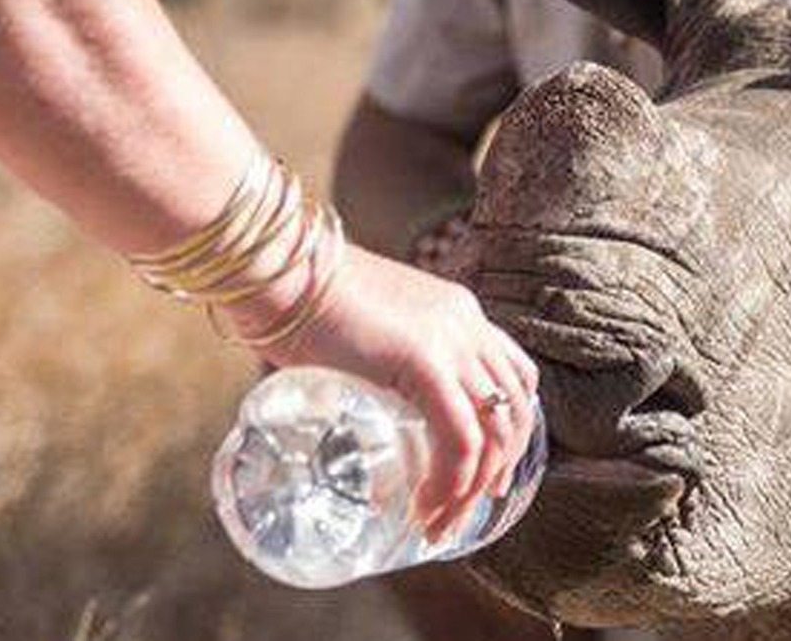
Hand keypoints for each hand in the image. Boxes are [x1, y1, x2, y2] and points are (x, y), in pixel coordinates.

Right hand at [226, 245, 538, 539]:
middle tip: (467, 510)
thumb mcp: (359, 330)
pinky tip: (427, 505)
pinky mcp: (426, 361)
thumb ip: (372, 362)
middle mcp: (468, 324)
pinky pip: (460, 437)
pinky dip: (451, 482)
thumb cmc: (296, 296)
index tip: (488, 473)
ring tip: (438, 523)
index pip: (513, 376)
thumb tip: (346, 404)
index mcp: (459, 313)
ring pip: (493, 433)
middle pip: (514, 408)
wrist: (277, 267)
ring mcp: (452, 341)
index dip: (510, 430)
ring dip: (470, 490)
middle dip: (498, 470)